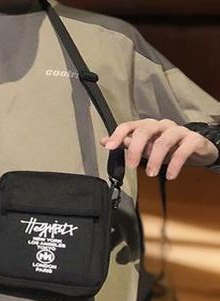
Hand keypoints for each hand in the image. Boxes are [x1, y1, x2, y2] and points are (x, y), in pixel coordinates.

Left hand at [101, 118, 219, 179]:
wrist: (197, 147)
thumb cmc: (168, 146)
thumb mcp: (146, 145)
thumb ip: (126, 143)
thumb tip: (104, 142)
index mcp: (147, 125)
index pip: (129, 125)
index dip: (118, 135)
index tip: (109, 147)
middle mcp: (161, 125)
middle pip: (145, 131)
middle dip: (136, 149)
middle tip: (131, 165)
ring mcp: (178, 131)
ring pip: (163, 142)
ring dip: (155, 159)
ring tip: (151, 174)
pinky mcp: (193, 139)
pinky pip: (183, 151)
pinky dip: (174, 165)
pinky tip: (170, 175)